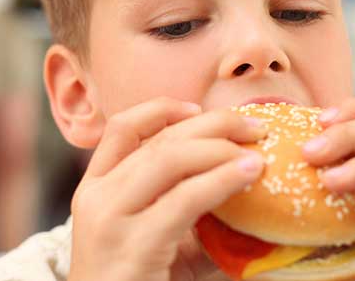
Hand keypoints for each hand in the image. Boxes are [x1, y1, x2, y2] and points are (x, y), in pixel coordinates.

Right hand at [68, 98, 265, 280]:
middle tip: (256, 126)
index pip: (122, 128)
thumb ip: (188, 203)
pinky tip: (248, 173)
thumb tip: (245, 174)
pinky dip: (221, 179)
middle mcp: (96, 198)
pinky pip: (184, 200)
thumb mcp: (159, 235)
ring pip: (169, 159)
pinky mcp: (133, 246)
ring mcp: (109, 220)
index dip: (163, 109)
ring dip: (221, 148)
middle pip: (159, 140)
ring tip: (258, 152)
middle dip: (213, 124)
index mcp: (96, 188)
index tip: (200, 108)